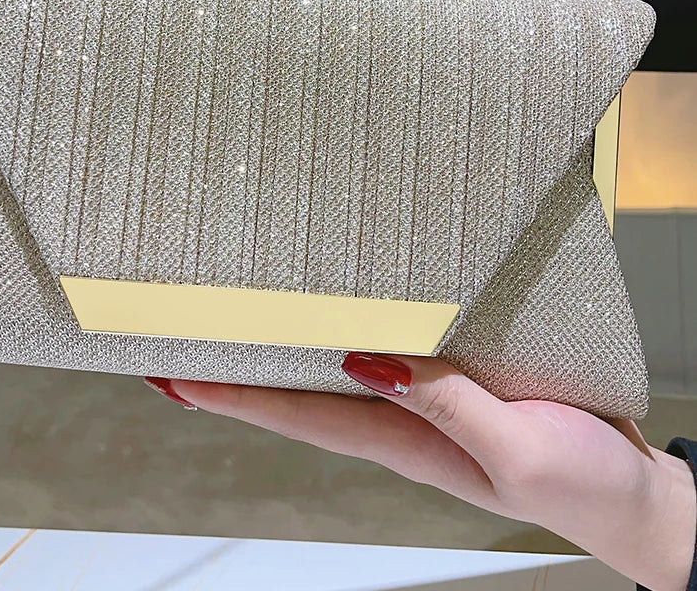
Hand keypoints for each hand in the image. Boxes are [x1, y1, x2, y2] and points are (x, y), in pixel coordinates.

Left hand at [146, 354, 695, 590]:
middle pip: (298, 390)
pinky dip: (350, 326)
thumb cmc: (586, 485)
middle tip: (173, 335)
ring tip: (233, 312)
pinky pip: (389, 349)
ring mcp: (428, 403)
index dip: (228, 392)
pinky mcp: (459, 382)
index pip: (294, 413)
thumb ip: (446, 407)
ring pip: (336, 365)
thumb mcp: (518, 450)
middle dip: (235, 366)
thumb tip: (364, 357)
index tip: (167, 370)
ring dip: (282, 344)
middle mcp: (401, 419)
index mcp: (403, 441)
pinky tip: (341, 307)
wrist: (640, 500)